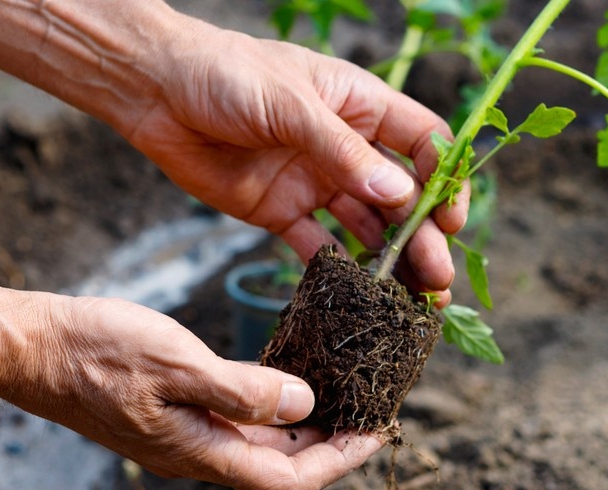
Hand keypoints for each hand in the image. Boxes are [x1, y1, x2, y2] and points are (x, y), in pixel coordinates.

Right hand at [4, 294, 383, 489]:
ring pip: (260, 444)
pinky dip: (268, 407)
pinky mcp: (173, 414)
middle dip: (330, 443)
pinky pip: (235, 421)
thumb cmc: (96, 351)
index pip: (290, 478)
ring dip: (302, 425)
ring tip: (338, 393)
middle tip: (367, 407)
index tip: (376, 429)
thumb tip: (306, 404)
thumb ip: (242, 391)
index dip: (339, 459)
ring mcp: (184, 436)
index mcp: (201, 451)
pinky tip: (283, 380)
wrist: (33, 346)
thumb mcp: (176, 363)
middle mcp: (197, 453)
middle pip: (281, 465)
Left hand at [122, 21, 467, 304]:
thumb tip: (401, 194)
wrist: (155, 91)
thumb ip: (344, 152)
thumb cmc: (226, 74)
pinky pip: (315, 244)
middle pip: (400, 195)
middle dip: (422, 235)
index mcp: (359, 106)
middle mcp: (344, 147)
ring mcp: (313, 181)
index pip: (421, 142)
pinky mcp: (280, 210)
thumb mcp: (291, 104)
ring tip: (411, 298)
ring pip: (365, 226)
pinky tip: (354, 293)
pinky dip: (335, 268)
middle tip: (437, 277)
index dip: (443, 179)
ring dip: (390, 259)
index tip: (451, 219)